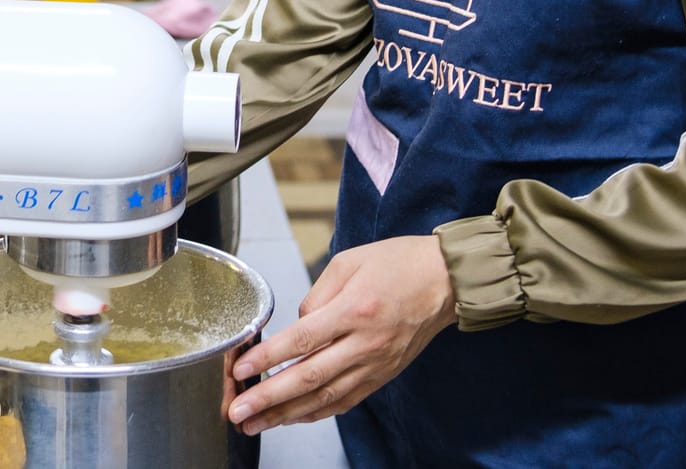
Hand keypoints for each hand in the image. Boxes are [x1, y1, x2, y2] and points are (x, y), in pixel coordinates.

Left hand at [226, 235, 455, 434]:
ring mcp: (375, 364)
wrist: (447, 280)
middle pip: (309, 377)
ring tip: (256, 424)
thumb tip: (297, 326)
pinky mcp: (383, 375)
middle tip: (238, 412)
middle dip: (269, 399)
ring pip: (326, 397)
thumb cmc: (400, 263)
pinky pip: (346, 400)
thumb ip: (317, 295)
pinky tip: (294, 418)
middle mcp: (365, 343)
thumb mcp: (349, 261)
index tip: (241, 370)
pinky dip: (318, 413)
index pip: (302, 340)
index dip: (268, 359)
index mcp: (354, 310)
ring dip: (287, 415)